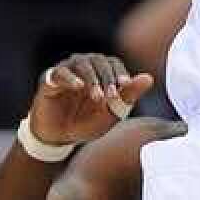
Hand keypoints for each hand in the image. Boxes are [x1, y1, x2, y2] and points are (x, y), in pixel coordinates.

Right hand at [27, 54, 153, 144]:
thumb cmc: (88, 122)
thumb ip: (129, 95)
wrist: (58, 137)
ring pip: (82, 64)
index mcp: (102, 70)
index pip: (114, 64)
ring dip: (92, 78)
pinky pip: (60, 72)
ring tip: (98, 97)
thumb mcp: (111, 113)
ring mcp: (67, 70)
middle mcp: (86, 65)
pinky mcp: (49, 78)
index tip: (125, 85)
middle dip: (107, 78)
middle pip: (100, 62)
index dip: (120, 73)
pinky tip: (78, 86)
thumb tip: (150, 78)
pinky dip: (70, 77)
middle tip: (110, 96)